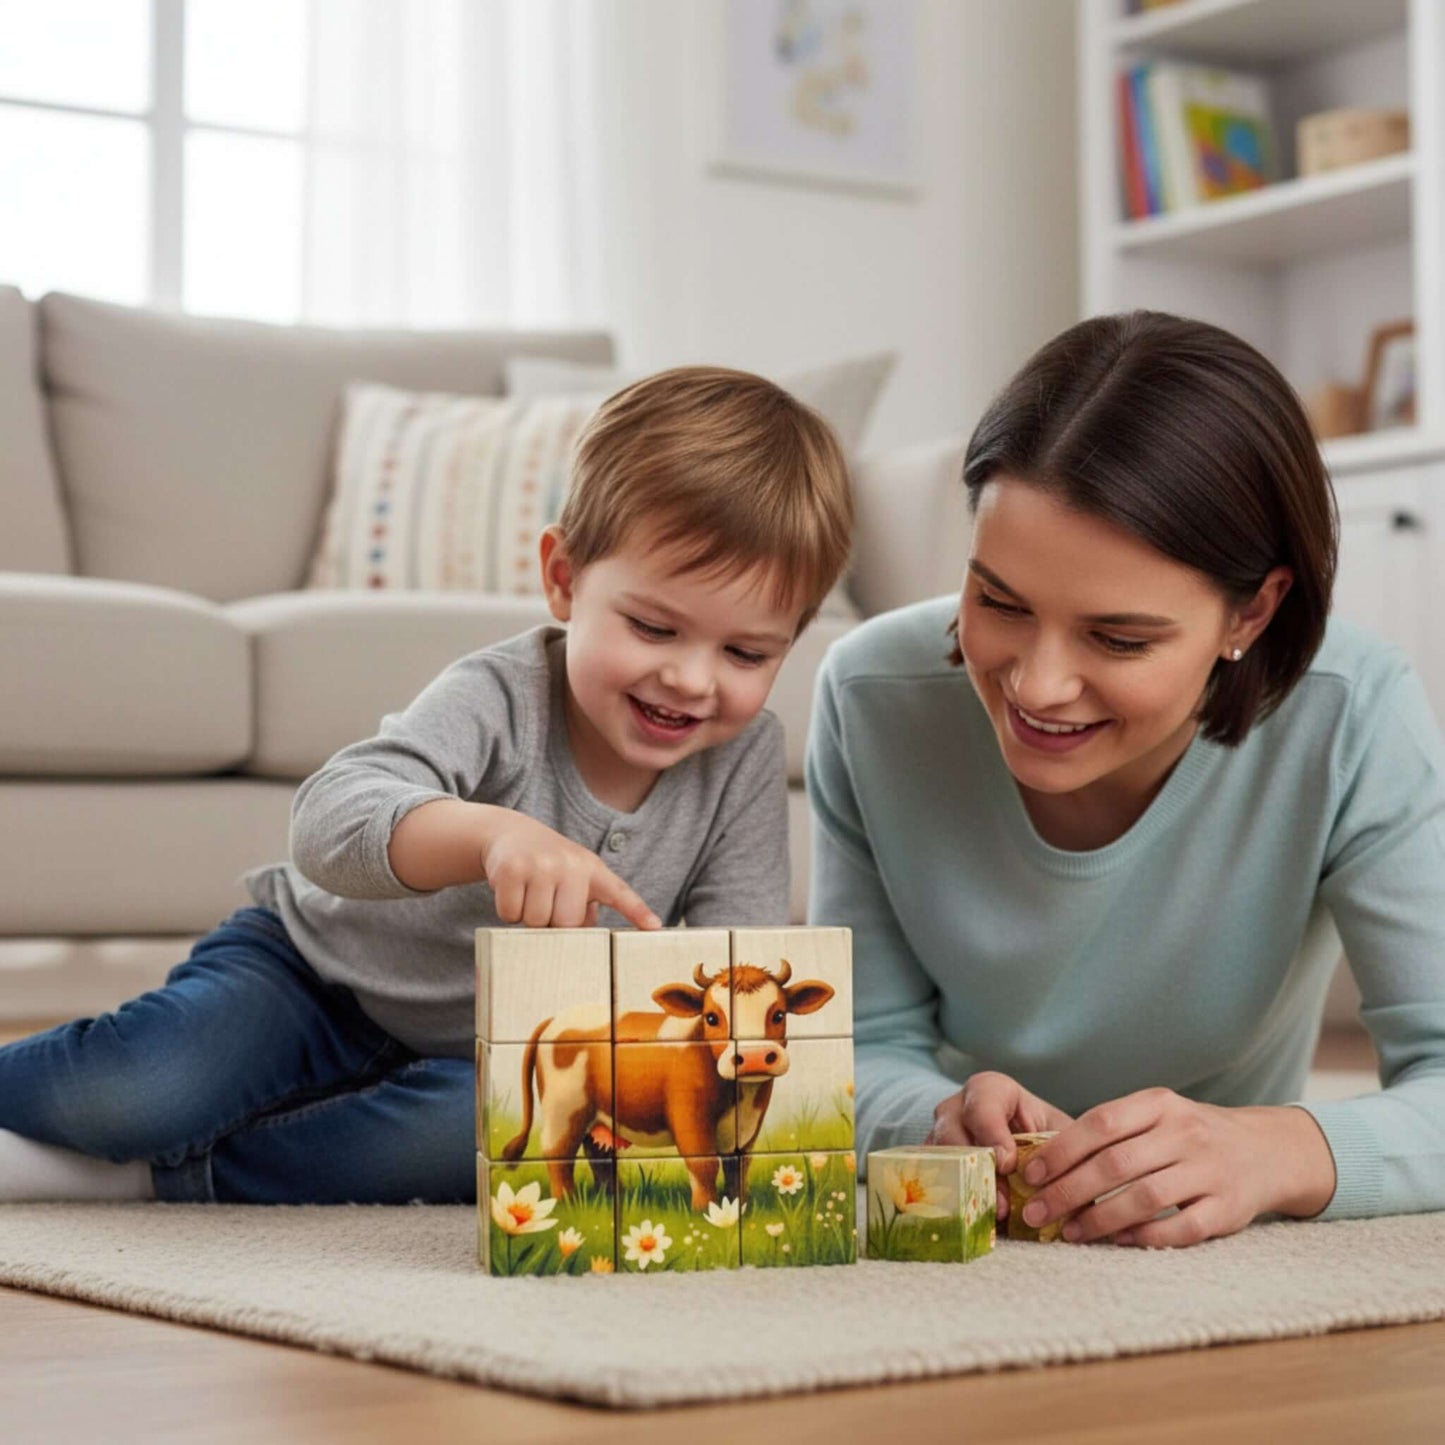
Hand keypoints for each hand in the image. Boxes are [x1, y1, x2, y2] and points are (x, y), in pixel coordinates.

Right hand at [480, 810, 660, 930]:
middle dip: (553, 922)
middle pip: (566, 923)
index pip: (619, 893)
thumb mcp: (574, 878)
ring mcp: (541, 865)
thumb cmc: (548, 866)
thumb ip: (585, 907)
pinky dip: (508, 910)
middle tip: (546, 901)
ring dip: (528, 915)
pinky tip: (512, 889)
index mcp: (592, 869)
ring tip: (529, 892)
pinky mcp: (511, 869)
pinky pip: (510, 914)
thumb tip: (588, 937)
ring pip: (535, 921)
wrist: (509, 833)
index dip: (637, 911)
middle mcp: (570, 864)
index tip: (654, 927)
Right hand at [925, 1070, 1073, 1220]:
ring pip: (937, 1158)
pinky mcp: (931, 1164)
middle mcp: (956, 1108)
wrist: (1020, 1144)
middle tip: (1001, 1203)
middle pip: (951, 1132)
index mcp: (989, 1090)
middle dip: (978, 1170)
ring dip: (964, 1190)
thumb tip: (1079, 1191)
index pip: (982, 1103)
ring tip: (991, 1217)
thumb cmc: (1042, 1135)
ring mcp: (938, 1136)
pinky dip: (949, 1201)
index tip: (1008, 1163)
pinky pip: (928, 1179)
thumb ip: (1068, 1153)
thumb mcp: (1058, 1135)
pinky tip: (971, 1220)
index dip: (992, 1132)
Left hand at [1015, 1090, 1336, 1247]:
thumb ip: (1113, 1130)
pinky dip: (1143, 1238)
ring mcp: (1210, 1171)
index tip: (1030, 1174)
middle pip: (1115, 1165)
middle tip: (1035, 1213)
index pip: (1100, 1123)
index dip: (1061, 1150)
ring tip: (1068, 1233)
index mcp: (1160, 1104)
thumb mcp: (1157, 1114)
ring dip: (1099, 1220)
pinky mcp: (1228, 1210)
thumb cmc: (1190, 1134)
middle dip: (1067, 1191)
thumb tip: (1046, 1160)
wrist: (1266, 1150)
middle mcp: (1186, 1133)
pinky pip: (1178, 1229)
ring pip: (1144, 1199)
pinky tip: (1116, 1243)